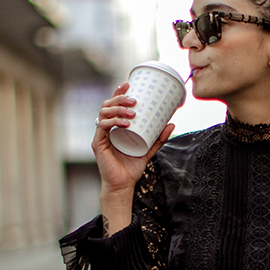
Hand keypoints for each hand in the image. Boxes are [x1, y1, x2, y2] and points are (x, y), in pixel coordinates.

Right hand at [93, 81, 174, 195]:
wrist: (123, 186)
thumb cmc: (132, 168)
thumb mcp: (149, 150)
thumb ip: (159, 138)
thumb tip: (172, 123)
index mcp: (114, 127)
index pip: (113, 105)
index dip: (118, 92)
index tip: (129, 84)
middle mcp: (105, 129)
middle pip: (107, 105)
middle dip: (120, 98)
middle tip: (135, 100)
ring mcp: (100, 136)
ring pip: (104, 113)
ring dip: (118, 109)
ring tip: (133, 112)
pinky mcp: (98, 144)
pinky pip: (103, 127)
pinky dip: (114, 122)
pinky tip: (125, 123)